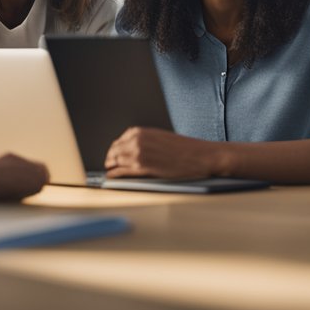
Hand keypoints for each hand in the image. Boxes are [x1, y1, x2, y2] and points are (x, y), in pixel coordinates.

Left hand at [104, 127, 218, 178]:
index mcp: (142, 131)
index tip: (113, 154)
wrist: (200, 156)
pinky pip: (122, 171)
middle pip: (114, 150)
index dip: (115, 149)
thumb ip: (145, 141)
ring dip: (111, 166)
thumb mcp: (161, 138)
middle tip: (109, 164)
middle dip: (111, 158)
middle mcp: (137, 140)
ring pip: (115, 161)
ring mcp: (138, 153)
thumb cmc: (185, 148)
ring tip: (110, 171)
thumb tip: (132, 148)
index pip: (119, 140)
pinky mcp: (142, 167)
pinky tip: (112, 177)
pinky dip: (115, 174)